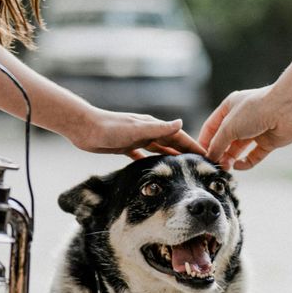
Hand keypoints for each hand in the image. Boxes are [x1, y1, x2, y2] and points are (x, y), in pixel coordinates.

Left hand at [68, 106, 204, 159]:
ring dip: (171, 157)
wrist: (84, 128)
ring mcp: (137, 139)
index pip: (179, 136)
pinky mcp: (126, 147)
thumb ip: (159, 128)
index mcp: (152, 126)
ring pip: (159, 149)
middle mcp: (147, 131)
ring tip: (182, 170)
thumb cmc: (109, 128)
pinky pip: (143, 155)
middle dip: (186, 153)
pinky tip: (155, 170)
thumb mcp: (136, 129)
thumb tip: (181, 123)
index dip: (193, 145)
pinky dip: (151, 161)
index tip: (207, 155)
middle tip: (199, 166)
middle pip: (171, 143)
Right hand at [199, 84, 291, 169]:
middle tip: (213, 165)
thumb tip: (211, 157)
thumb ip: (217, 143)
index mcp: (229, 107)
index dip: (204, 141)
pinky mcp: (268, 141)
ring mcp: (255, 130)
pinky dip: (246, 162)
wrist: (287, 109)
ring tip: (224, 168)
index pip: (211, 126)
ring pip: (238, 148)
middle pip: (224, 139)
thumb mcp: (229, 126)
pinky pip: (253, 156)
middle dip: (218, 152)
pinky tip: (239, 166)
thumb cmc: (255, 110)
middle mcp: (242, 118)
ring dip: (230, 158)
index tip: (199, 156)